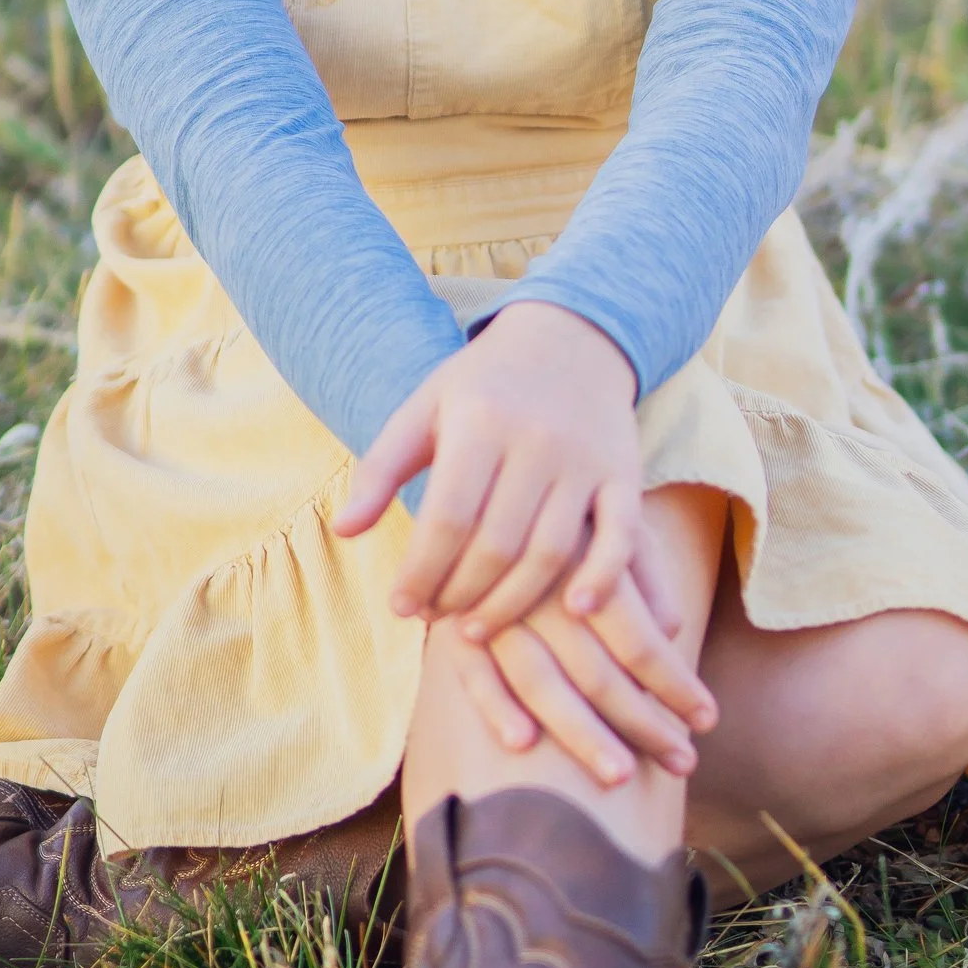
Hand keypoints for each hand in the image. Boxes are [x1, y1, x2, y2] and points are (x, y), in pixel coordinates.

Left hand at [338, 301, 652, 636]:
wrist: (571, 339)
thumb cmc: (483, 385)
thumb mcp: (425, 408)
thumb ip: (381, 468)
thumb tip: (343, 531)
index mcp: (481, 421)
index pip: (447, 517)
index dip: (421, 571)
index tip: (401, 605)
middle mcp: (537, 440)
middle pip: (497, 544)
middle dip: (459, 595)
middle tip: (436, 618)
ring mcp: (585, 460)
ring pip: (551, 552)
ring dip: (511, 603)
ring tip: (476, 628)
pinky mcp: (624, 474)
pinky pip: (622, 537)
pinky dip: (602, 578)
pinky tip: (574, 612)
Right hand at [453, 536, 716, 790]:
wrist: (483, 480)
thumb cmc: (565, 511)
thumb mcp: (610, 520)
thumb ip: (643, 573)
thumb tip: (673, 629)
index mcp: (588, 559)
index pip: (638, 637)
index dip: (674, 683)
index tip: (708, 719)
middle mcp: (542, 587)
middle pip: (595, 670)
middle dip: (641, 722)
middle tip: (684, 763)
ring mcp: (493, 608)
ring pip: (539, 679)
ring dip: (579, 732)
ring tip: (620, 776)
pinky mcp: (452, 622)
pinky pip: (472, 671)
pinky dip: (494, 706)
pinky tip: (523, 744)